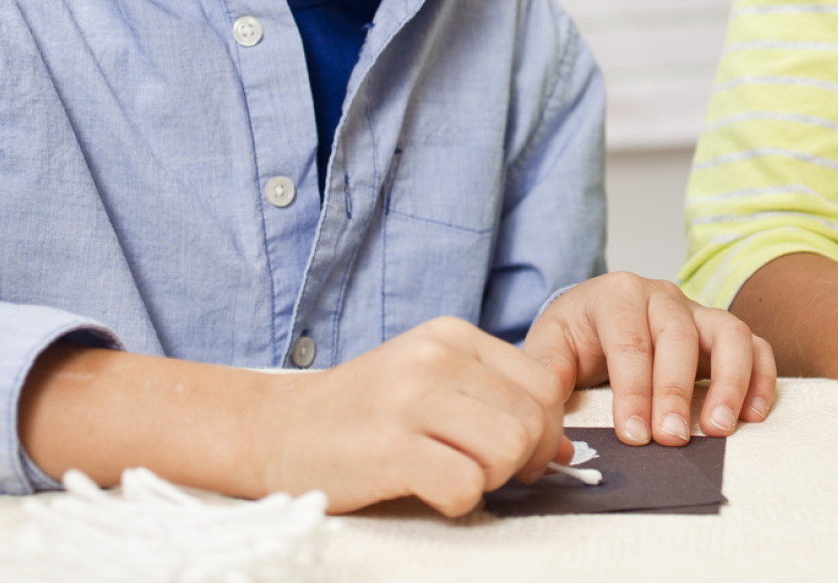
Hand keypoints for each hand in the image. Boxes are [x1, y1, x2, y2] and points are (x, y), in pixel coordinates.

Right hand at [260, 316, 568, 514]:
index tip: (524, 452)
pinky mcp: (388, 448)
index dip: (547, 428)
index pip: (544, 382)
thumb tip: (562, 446)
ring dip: (492, 478)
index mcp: (452, 336)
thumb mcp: (429, 379)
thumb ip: (492, 398)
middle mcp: (435, 359)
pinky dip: (459, 501)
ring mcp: (410, 400)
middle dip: (525, 459)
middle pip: (533, 419)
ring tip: (458, 476)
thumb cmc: (360, 412)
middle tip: (491, 473)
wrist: (275, 428)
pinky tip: (431, 491)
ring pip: (509, 449)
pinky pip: (465, 486)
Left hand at [523, 271, 777, 445]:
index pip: (630, 341)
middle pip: (678, 338)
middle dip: (675, 392)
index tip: (634, 434)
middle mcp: (662, 296)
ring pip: (728, 334)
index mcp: (617, 295)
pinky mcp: (720, 332)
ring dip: (729, 382)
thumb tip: (548, 411)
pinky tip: (752, 415)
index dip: (633, 390)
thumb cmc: (575, 334)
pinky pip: (754, 346)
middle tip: (671, 438)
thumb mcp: (549, 346)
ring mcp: (697, 311)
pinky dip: (760, 378)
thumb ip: (548, 374)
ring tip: (717, 428)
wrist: (593, 314)